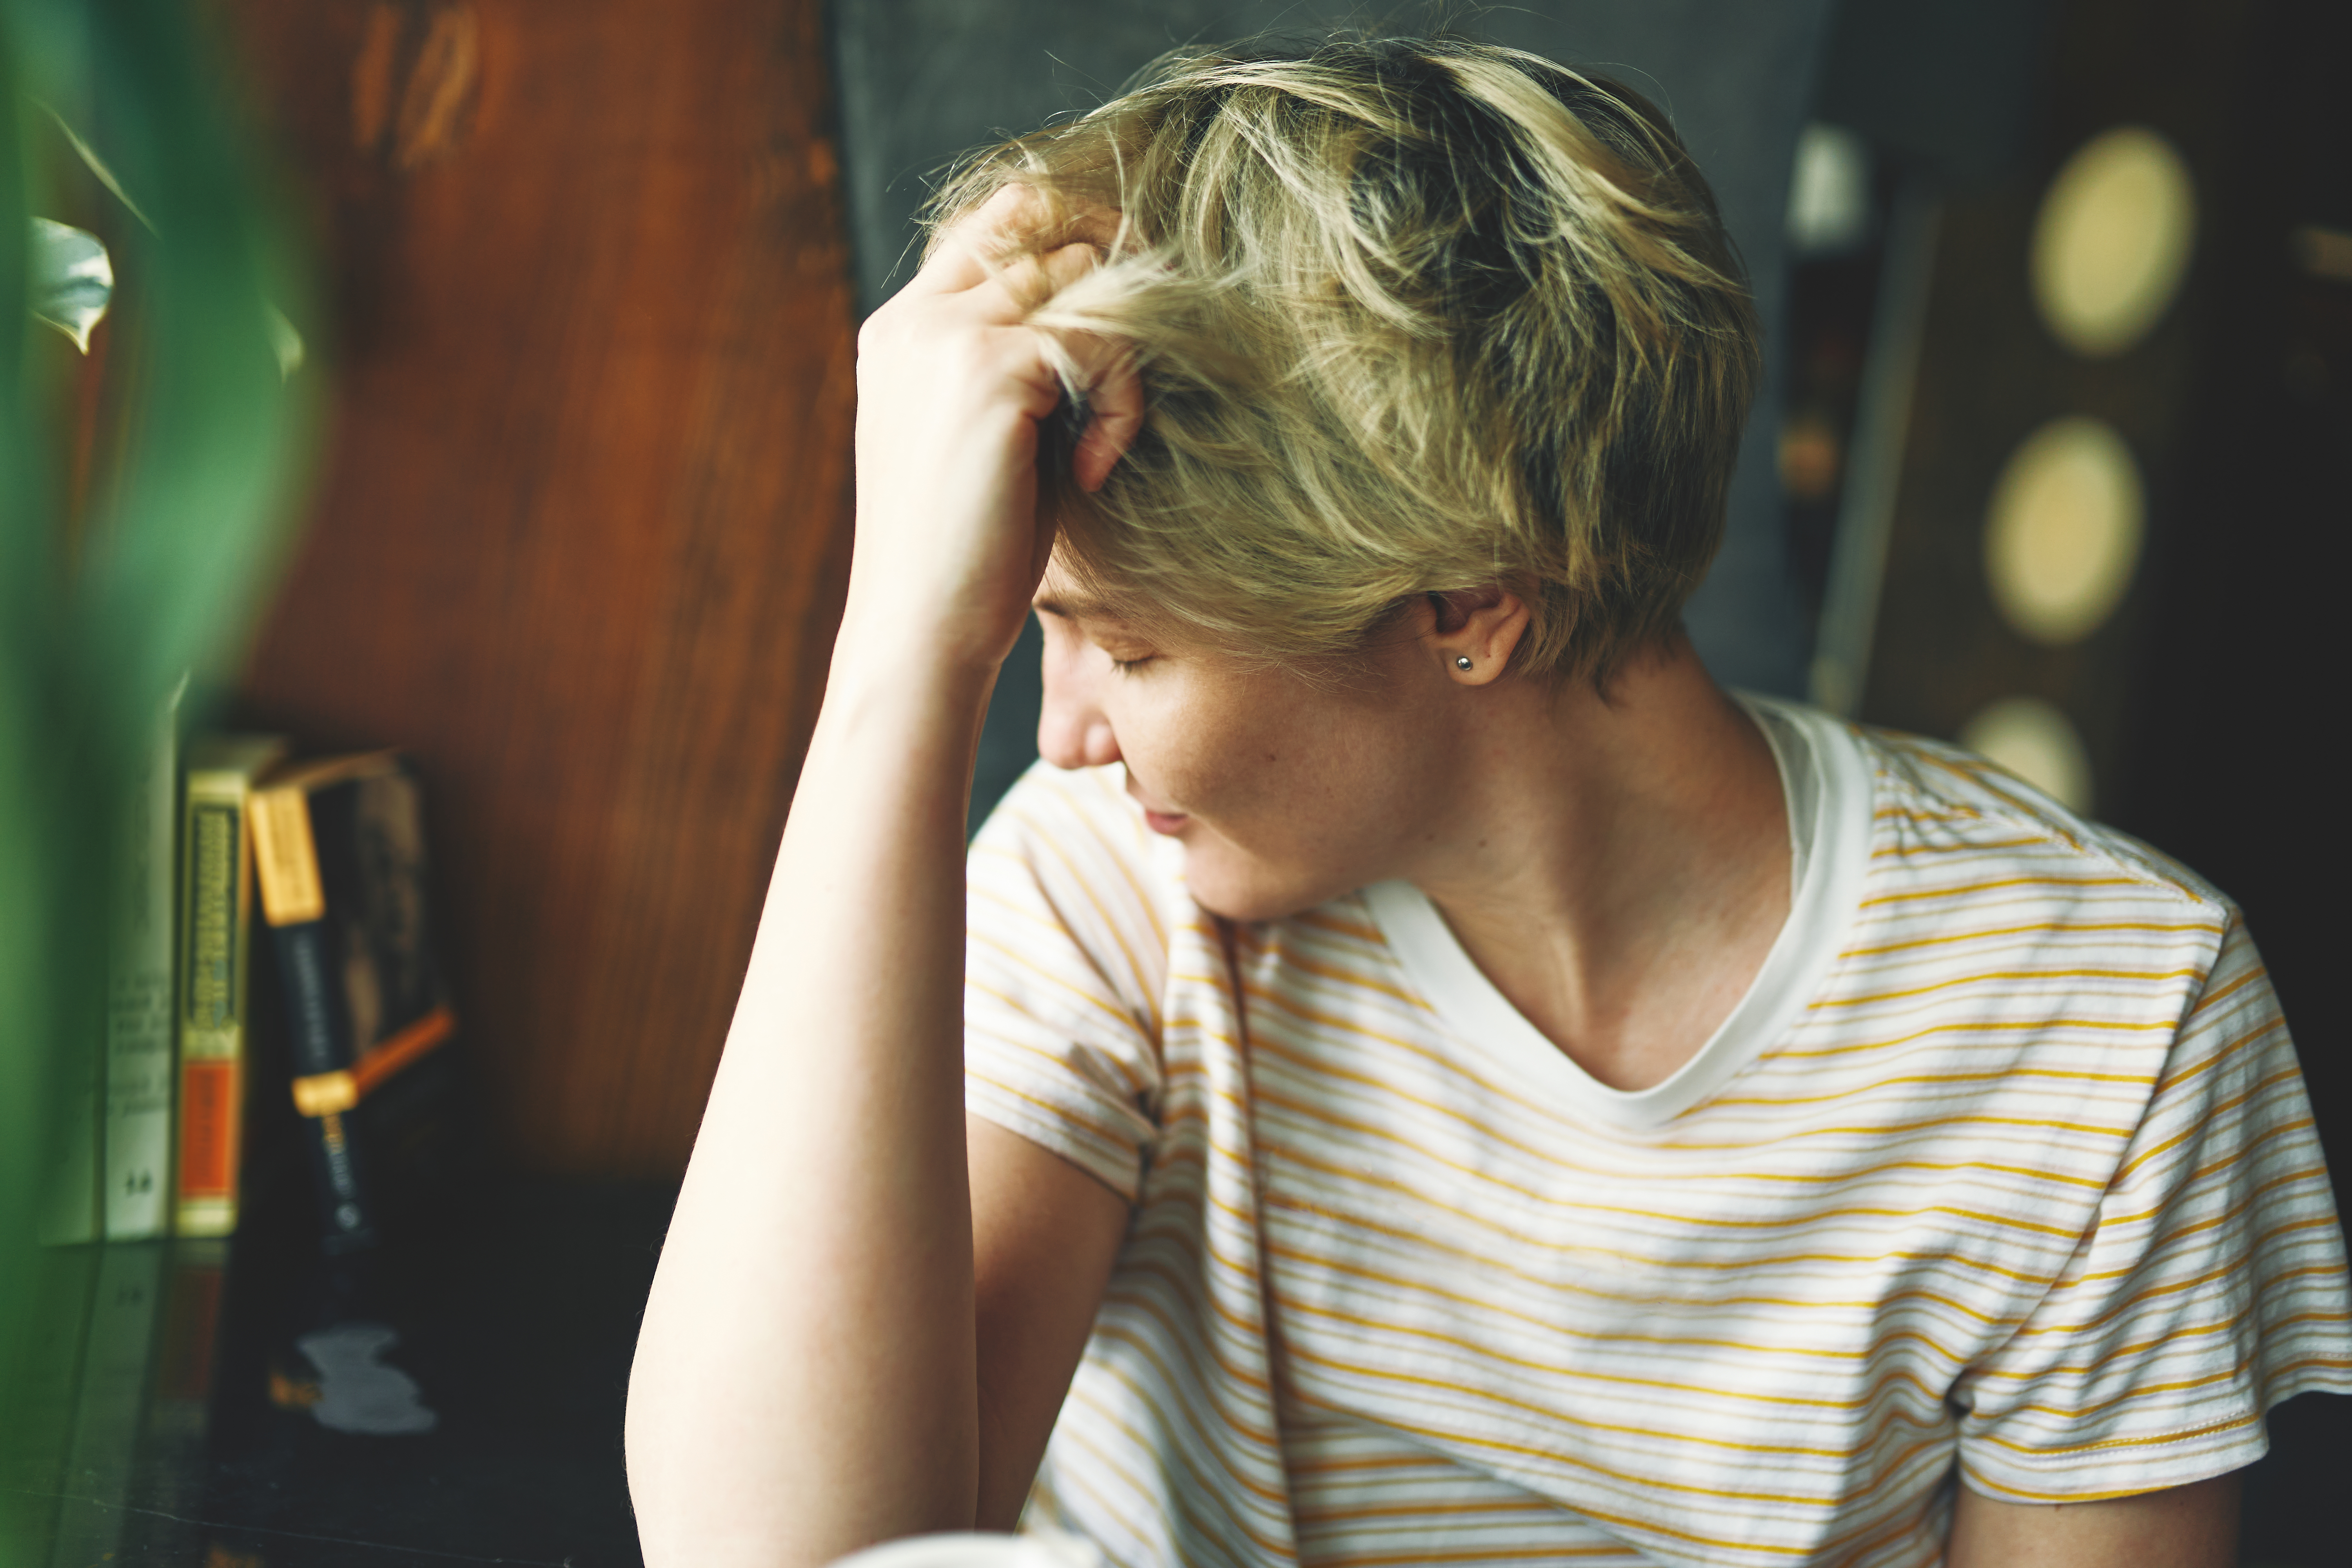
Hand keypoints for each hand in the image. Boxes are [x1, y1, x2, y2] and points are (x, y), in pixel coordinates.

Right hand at [846, 185, 1142, 674]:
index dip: (1069, 243)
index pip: (994, 224)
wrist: (922, 629)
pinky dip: (1121, 402)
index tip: (1125, 312)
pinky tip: (1094, 470)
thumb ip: (1026, 369)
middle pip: (1039, 220)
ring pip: (1080, 273)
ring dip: (1123, 346)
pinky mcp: (991, 369)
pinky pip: (1101, 340)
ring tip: (1109, 434)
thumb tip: (1115, 316)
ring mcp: (949, 336)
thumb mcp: (991, 439)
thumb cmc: (969, 554)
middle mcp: (918, 317)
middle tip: (1142, 352)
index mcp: (904, 330)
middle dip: (1112, 270)